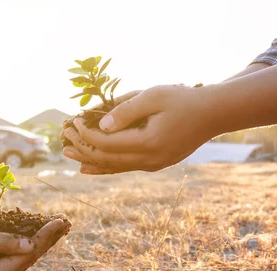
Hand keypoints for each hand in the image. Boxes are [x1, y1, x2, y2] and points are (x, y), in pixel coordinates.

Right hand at [0, 218, 70, 270]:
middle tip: (66, 223)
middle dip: (47, 239)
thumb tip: (30, 244)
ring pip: (23, 259)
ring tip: (57, 228)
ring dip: (39, 242)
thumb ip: (2, 241)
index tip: (60, 221)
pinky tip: (37, 235)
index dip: (46, 236)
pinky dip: (25, 245)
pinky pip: (13, 259)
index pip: (28, 254)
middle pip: (29, 258)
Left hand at [63, 84, 218, 173]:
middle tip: (63, 142)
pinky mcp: (155, 164)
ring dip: (90, 161)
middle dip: (82, 150)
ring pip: (114, 167)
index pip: (106, 143)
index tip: (73, 122)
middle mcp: (149, 160)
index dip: (85, 134)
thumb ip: (126, 110)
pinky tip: (89, 168)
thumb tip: (100, 126)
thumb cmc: (183, 99)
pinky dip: (105, 167)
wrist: (213, 114)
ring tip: (69, 156)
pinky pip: (124, 168)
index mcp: (148, 143)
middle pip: (106, 159)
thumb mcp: (153, 96)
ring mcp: (152, 165)